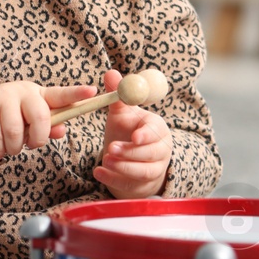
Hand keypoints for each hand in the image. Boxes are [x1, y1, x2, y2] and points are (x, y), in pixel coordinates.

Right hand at [0, 80, 97, 160]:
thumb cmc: (11, 114)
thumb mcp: (31, 118)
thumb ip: (49, 125)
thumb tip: (62, 130)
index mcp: (38, 94)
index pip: (60, 94)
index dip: (76, 93)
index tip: (92, 91)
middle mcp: (22, 92)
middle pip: (40, 117)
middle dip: (38, 139)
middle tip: (31, 145)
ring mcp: (2, 98)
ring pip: (15, 131)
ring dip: (14, 148)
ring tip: (11, 148)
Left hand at [92, 69, 172, 198]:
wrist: (132, 159)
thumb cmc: (128, 131)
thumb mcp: (122, 114)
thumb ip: (117, 96)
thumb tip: (111, 73)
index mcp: (156, 129)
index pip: (156, 131)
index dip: (146, 135)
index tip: (135, 136)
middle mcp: (159, 151)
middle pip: (151, 154)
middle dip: (131, 152)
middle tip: (110, 149)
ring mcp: (153, 170)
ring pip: (142, 172)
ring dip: (123, 167)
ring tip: (104, 160)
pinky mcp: (141, 186)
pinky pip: (130, 185)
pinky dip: (113, 179)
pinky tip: (98, 172)